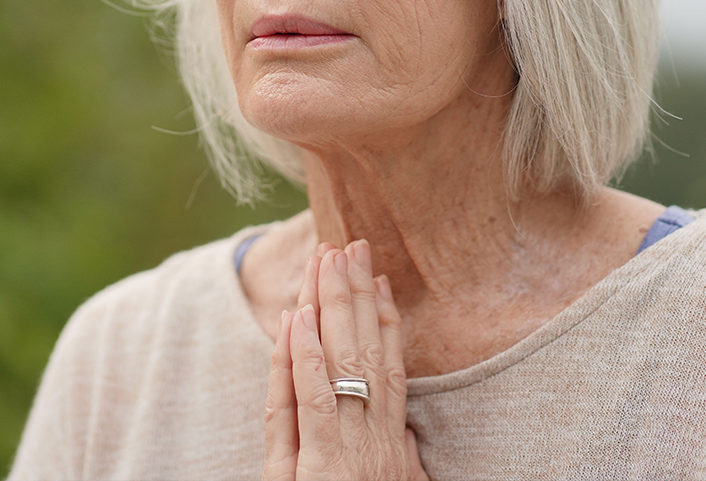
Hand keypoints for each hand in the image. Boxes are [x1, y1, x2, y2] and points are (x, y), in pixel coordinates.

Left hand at [262, 240, 428, 480]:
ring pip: (340, 363)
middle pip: (365, 350)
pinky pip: (311, 401)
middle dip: (357, 294)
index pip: (388, 368)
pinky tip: (298, 316)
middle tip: (351, 247)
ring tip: (327, 259)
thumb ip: (400, 462)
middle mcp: (374, 436)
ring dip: (331, 305)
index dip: (383, 319)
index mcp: (388, 441)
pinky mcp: (322, 467)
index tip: (380, 280)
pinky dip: (304, 356)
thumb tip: (407, 433)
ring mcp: (348, 448)